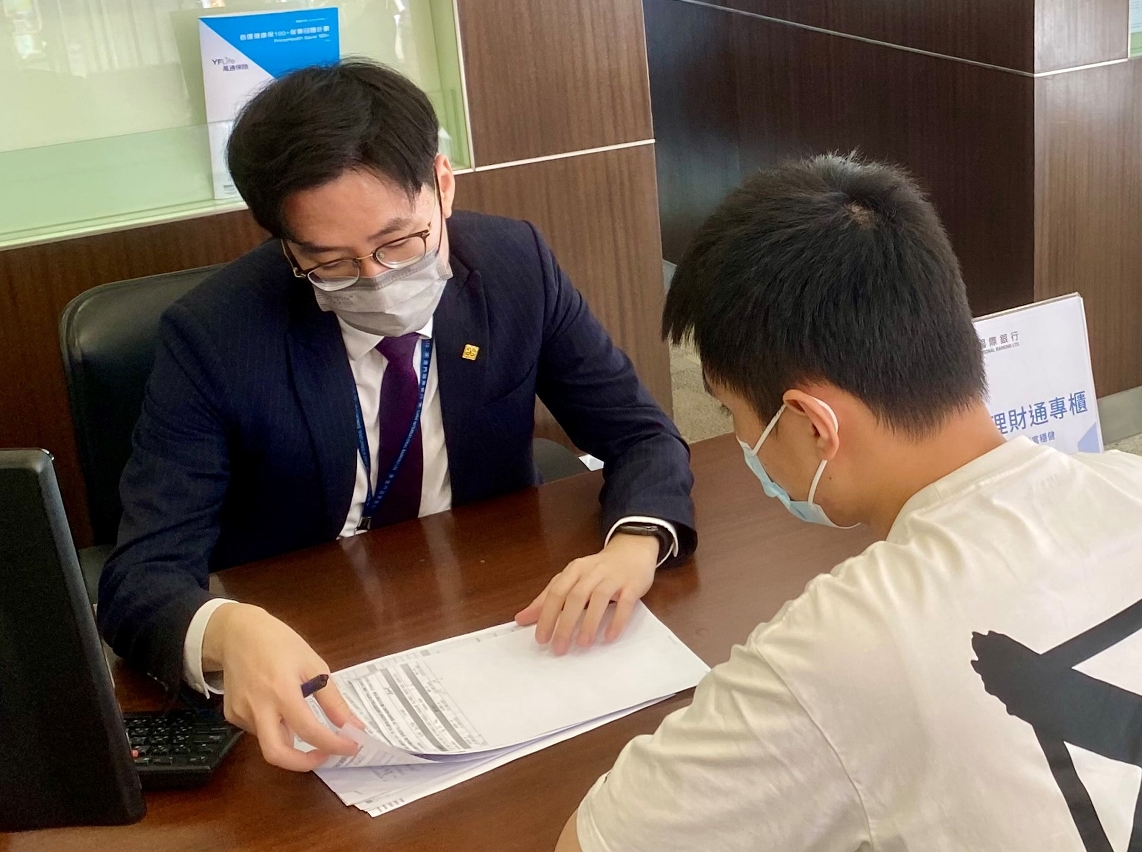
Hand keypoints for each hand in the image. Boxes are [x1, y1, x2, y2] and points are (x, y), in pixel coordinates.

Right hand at [202, 603, 361, 770]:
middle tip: (323, 756)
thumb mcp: (313, 664)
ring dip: (290, 737)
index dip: (333, 745)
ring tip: (299, 714)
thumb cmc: (279, 642)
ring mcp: (241, 712)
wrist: (237, 632)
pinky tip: (277, 705)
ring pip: (268, 740)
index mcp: (282, 690)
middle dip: (303, 764)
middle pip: (276, 754)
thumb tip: (353, 726)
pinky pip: (257, 730)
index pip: (309, 730)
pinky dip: (274, 726)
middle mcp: (258, 706)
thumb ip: (333, 700)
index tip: (351, 748)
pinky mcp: (231, 714)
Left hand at [515, 533, 658, 654]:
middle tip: (559, 647)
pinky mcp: (632, 585)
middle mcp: (592, 572)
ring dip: (590, 622)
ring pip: (599, 598)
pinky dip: (617, 620)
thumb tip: (522, 618)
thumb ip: (547, 598)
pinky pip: (625, 603)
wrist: (632, 551)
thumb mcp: (571, 579)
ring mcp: (613, 578)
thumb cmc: (598, 570)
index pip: (556, 592)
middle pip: (575, 596)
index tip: (541, 639)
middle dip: (565, 623)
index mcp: (574, 570)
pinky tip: (609, 636)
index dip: (547, 616)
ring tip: (583, 644)